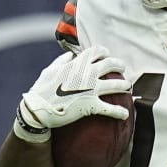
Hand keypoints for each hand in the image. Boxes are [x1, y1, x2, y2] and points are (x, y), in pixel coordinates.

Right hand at [17, 45, 131, 136]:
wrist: (38, 109)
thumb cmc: (41, 90)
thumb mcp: (49, 70)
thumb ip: (62, 61)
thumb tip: (71, 55)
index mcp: (77, 64)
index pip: (96, 51)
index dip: (104, 52)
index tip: (106, 56)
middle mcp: (87, 74)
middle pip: (111, 64)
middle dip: (119, 65)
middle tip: (122, 70)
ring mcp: (91, 89)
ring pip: (117, 85)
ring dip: (125, 85)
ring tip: (128, 88)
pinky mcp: (91, 105)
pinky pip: (111, 109)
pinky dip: (120, 112)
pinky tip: (125, 114)